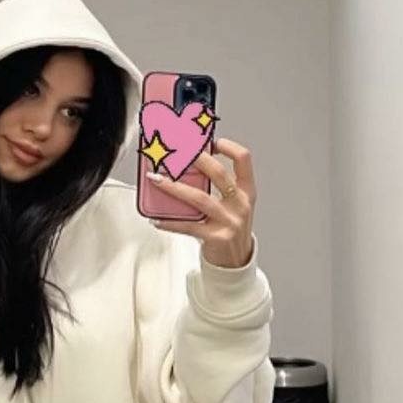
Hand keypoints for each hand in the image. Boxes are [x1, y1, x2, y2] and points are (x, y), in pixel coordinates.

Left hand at [147, 137, 256, 267]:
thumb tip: (186, 164)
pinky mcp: (215, 238)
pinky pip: (188, 226)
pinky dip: (170, 222)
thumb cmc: (229, 227)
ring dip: (174, 186)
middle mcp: (240, 204)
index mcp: (246, 191)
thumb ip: (217, 186)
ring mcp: (229, 221)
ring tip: (156, 179)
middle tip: (176, 150)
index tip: (210, 141)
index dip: (228, 146)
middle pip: (218, 173)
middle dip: (196, 158)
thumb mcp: (232, 204)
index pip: (243, 160)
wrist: (236, 261)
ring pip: (199, 198)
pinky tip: (156, 218)